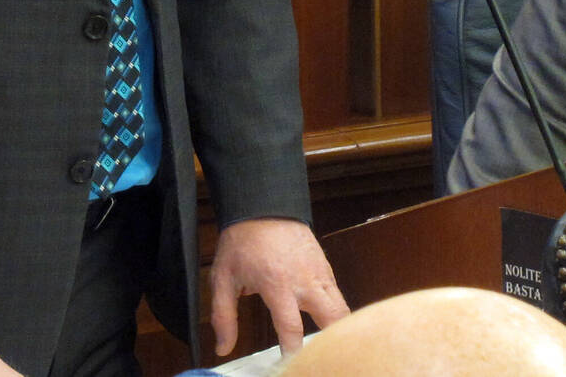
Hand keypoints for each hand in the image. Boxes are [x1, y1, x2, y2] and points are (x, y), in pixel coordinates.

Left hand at [209, 217, 347, 355]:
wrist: (264, 204)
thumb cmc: (242, 241)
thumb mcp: (223, 277)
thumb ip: (223, 316)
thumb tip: (223, 347)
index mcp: (277, 284)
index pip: (292, 327)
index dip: (293, 352)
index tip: (290, 366)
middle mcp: (304, 280)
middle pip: (332, 319)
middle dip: (332, 343)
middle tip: (322, 358)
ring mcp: (319, 273)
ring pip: (342, 309)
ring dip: (338, 329)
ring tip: (329, 348)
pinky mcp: (326, 268)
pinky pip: (338, 296)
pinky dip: (336, 313)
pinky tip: (327, 325)